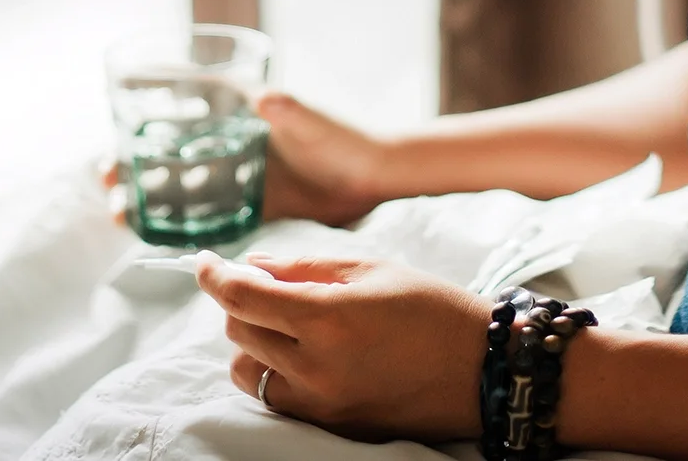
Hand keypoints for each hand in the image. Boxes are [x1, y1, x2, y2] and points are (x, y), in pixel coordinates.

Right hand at [99, 92, 394, 229]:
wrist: (377, 177)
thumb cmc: (346, 140)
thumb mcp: (314, 122)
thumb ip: (290, 112)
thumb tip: (266, 98)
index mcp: (239, 117)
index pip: (178, 115)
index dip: (141, 125)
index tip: (115, 141)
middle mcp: (232, 145)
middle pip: (168, 152)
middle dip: (133, 165)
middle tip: (109, 185)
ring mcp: (239, 177)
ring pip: (180, 186)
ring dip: (148, 197)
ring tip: (121, 215)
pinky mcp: (252, 206)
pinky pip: (206, 215)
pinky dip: (178, 222)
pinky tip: (154, 235)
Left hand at [196, 251, 487, 440]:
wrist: (483, 371)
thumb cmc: (433, 309)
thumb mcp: (372, 270)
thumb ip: (304, 267)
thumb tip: (252, 266)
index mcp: (329, 317)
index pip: (242, 296)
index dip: (212, 274)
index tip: (204, 262)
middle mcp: (317, 366)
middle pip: (239, 330)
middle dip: (240, 300)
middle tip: (264, 284)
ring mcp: (322, 403)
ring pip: (247, 370)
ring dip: (252, 341)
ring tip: (285, 324)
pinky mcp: (332, 426)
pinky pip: (275, 398)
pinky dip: (273, 373)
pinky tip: (300, 355)